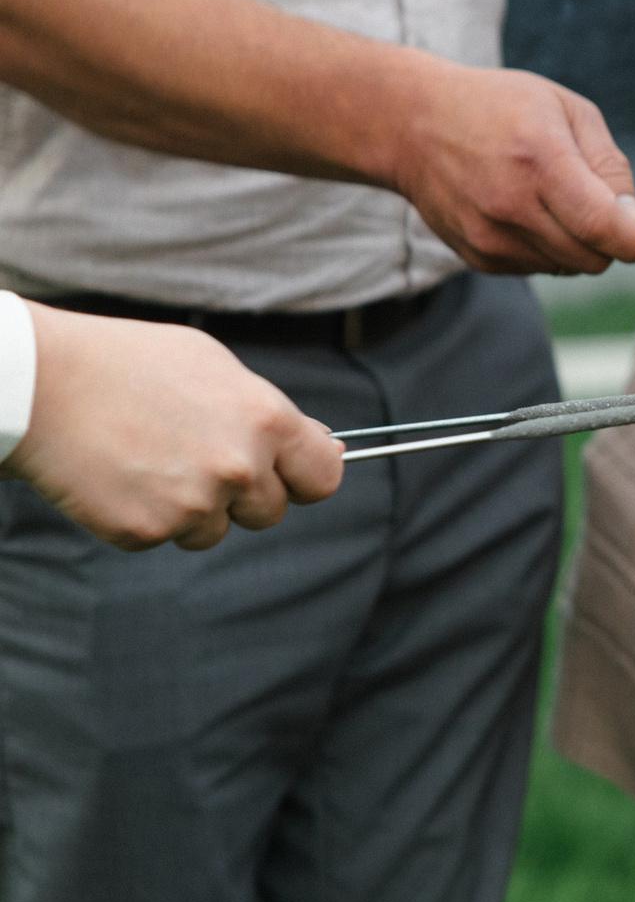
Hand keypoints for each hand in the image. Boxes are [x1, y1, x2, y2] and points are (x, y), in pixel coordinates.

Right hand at [4, 304, 343, 550]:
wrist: (39, 383)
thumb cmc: (129, 364)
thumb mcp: (214, 368)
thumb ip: (273, 414)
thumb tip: (328, 447)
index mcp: (266, 421)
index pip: (323, 478)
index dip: (304, 478)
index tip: (288, 475)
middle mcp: (238, 467)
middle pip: (269, 512)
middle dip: (241, 494)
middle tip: (191, 455)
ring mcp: (193, 504)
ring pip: (216, 530)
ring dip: (193, 508)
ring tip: (148, 459)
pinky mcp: (146, 530)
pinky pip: (165, 537)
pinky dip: (146, 515)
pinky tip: (119, 475)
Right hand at [387, 56, 634, 276]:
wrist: (411, 123)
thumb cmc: (500, 108)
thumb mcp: (567, 111)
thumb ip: (611, 166)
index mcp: (540, 160)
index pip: (604, 228)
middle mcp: (511, 204)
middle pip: (593, 257)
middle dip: (613, 241)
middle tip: (604, 208)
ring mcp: (489, 235)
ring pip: (569, 267)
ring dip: (579, 244)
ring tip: (554, 199)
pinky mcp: (477, 255)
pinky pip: (538, 268)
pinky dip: (548, 248)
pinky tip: (525, 210)